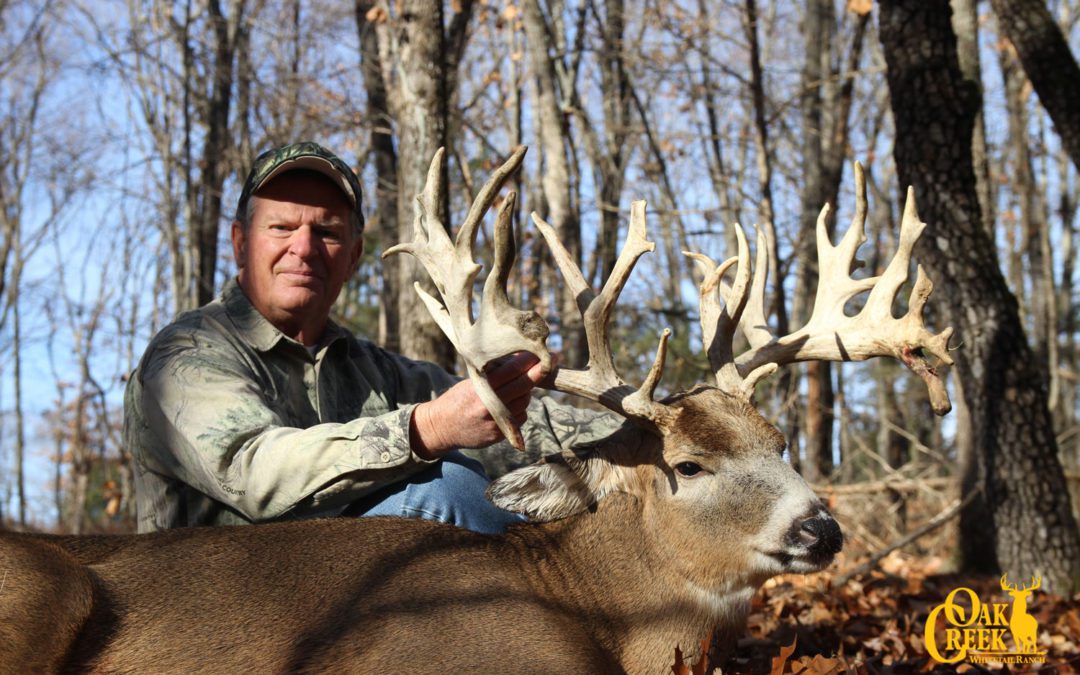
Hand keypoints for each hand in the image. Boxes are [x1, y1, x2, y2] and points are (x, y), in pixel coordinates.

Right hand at [410, 352, 545, 457]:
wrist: (442, 427)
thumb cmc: (458, 398)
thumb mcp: (472, 381)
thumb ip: (495, 374)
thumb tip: (522, 358)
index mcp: (481, 387)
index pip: (512, 370)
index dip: (530, 360)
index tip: (543, 353)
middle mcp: (489, 404)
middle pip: (524, 386)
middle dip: (540, 372)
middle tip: (552, 361)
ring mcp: (495, 421)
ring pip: (525, 402)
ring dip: (526, 392)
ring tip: (517, 387)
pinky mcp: (500, 435)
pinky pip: (520, 417)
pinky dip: (519, 409)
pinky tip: (510, 406)